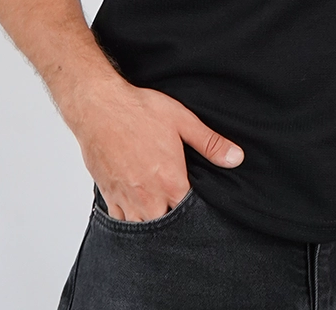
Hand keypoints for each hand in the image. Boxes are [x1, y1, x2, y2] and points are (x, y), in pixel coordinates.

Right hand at [60, 72, 243, 221]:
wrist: (99, 106)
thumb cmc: (139, 110)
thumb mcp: (182, 121)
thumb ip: (210, 143)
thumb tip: (236, 158)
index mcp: (170, 182)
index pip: (190, 214)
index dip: (197, 213)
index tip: (199, 204)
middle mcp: (148, 197)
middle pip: (166, 225)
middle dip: (175, 222)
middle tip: (179, 207)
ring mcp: (125, 198)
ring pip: (142, 227)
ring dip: (152, 223)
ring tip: (160, 210)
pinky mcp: (108, 194)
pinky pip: (120, 220)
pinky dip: (130, 219)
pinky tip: (137, 209)